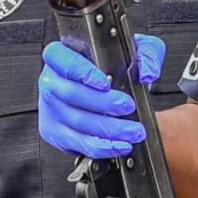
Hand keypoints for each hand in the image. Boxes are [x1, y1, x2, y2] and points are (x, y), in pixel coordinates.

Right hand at [38, 36, 166, 159]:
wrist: (111, 88)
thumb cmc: (115, 65)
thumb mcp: (135, 50)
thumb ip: (146, 54)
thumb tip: (146, 73)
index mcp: (61, 55)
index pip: (62, 60)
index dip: (81, 72)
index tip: (105, 83)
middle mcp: (51, 81)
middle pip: (70, 94)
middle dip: (102, 104)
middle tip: (127, 106)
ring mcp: (51, 108)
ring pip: (75, 122)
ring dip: (107, 129)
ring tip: (132, 130)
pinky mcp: (57, 132)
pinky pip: (77, 143)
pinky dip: (101, 147)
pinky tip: (119, 145)